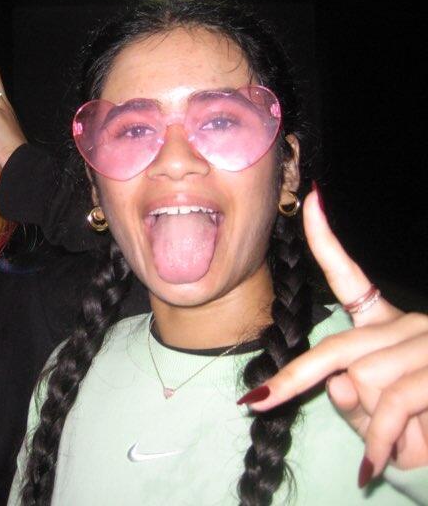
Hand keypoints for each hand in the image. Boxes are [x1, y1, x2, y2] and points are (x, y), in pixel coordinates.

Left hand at [240, 187, 427, 484]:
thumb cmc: (425, 423)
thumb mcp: (385, 414)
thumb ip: (356, 401)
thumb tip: (339, 384)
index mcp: (388, 325)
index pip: (350, 277)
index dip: (327, 240)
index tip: (311, 199)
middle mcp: (408, 325)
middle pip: (336, 349)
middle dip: (293, 380)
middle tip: (256, 402)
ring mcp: (427, 343)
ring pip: (364, 384)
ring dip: (374, 431)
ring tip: (396, 450)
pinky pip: (391, 410)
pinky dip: (380, 447)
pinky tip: (375, 469)